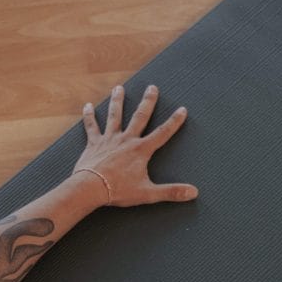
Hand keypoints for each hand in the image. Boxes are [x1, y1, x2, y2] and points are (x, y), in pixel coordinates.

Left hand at [72, 84, 198, 207]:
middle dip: (147, 102)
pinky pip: (91, 126)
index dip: (174, 122)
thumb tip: (193, 193)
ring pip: (115, 116)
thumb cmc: (119, 191)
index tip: (182, 109)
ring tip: (119, 88)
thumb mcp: (149, 193)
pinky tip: (88, 106)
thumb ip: (171, 192)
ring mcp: (109, 139)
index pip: (162, 133)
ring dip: (118, 101)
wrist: (91, 188)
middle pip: (139, 117)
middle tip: (152, 87)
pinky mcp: (94, 143)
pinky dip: (89, 116)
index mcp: (141, 150)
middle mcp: (126, 140)